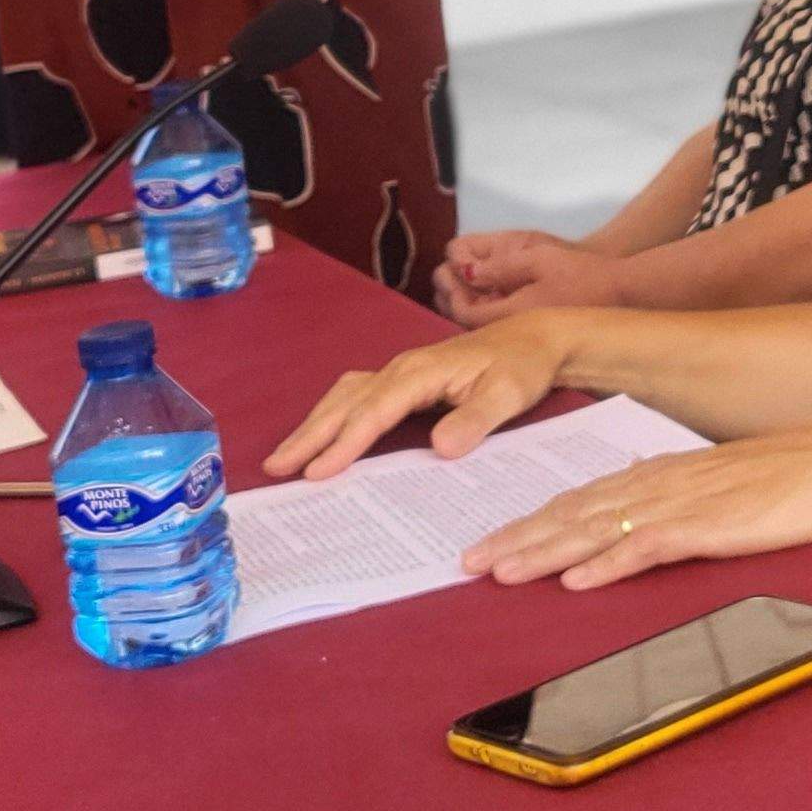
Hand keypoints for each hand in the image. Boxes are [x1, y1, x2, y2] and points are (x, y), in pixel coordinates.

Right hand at [265, 315, 573, 481]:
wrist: (535, 339)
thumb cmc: (522, 366)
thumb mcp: (509, 394)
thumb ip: (475, 420)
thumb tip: (439, 449)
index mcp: (421, 371)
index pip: (375, 411)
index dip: (345, 443)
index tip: (318, 471)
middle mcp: (401, 368)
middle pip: (346, 402)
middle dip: (310, 435)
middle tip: (277, 467)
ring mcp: (399, 371)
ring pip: (345, 396)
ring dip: (314, 425)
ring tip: (285, 457)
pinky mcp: (404, 379)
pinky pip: (357, 396)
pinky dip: (333, 415)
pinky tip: (322, 435)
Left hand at [437, 231, 621, 325]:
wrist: (617, 295)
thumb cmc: (581, 275)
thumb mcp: (538, 259)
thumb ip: (499, 266)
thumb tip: (465, 270)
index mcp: (508, 316)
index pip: (461, 310)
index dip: (449, 287)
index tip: (446, 266)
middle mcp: (510, 332)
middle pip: (464, 322)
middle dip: (450, 295)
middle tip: (444, 272)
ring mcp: (519, 336)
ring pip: (477, 326)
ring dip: (464, 302)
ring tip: (460, 279)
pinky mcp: (529, 334)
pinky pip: (494, 324)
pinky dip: (481, 308)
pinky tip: (484, 292)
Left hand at [461, 421, 811, 591]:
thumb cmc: (793, 479)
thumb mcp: (721, 485)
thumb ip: (676, 499)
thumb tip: (638, 517)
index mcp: (661, 475)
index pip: (581, 499)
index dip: (531, 522)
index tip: (491, 542)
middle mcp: (660, 484)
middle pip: (572, 513)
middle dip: (517, 538)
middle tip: (469, 561)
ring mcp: (682, 503)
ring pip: (595, 528)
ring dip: (542, 550)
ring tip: (499, 570)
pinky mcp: (709, 525)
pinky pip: (647, 547)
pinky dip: (606, 563)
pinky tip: (576, 578)